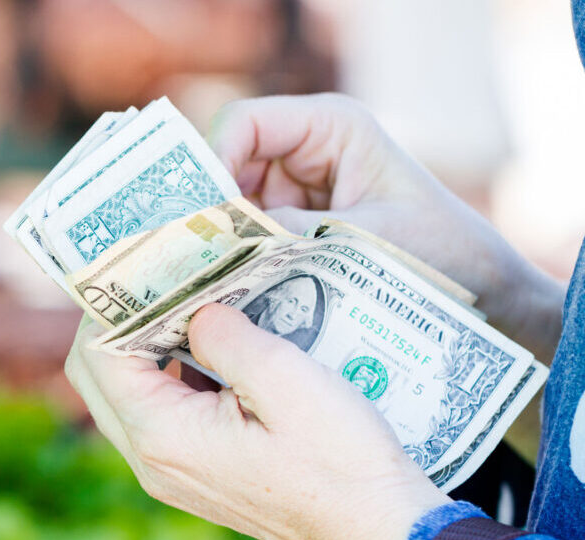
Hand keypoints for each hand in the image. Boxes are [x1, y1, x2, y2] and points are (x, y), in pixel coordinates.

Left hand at [66, 305, 450, 539]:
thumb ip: (224, 333)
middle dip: (118, 321)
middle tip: (157, 277)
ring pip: (126, 395)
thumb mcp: (283, 377)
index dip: (112, 303)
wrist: (379, 528)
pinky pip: (160, 415)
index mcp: (162, 435)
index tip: (142, 261)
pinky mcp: (196, 474)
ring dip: (144, 346)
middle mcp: (152, 461)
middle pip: (97, 376)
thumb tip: (196, 310)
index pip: (97, 355)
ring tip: (186, 304)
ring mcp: (172, 472)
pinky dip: (170, 374)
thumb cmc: (340, 460)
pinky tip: (211, 346)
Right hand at [208, 94, 563, 365]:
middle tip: (181, 255)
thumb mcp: (366, 243)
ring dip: (215, 240)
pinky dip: (232, 261)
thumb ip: (294, 236)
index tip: (198, 214)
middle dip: (205, 208)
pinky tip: (220, 289)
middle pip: (225, 165)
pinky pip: (246, 236)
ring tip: (196, 279)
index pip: (245, 124)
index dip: (211, 160)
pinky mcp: (291, 227)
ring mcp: (294, 188)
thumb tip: (223, 245)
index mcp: (330, 126)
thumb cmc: (443, 252)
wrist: (481, 291)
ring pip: (229, 205)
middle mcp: (304, 150)